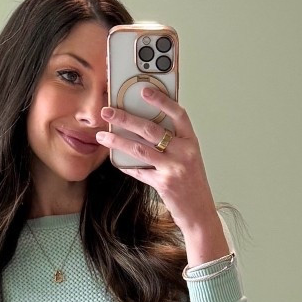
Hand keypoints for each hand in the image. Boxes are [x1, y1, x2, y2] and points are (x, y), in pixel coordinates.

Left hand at [95, 85, 224, 267]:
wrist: (200, 212)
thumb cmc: (192, 182)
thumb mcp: (188, 157)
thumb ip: (173, 141)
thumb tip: (144, 125)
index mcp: (191, 141)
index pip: (178, 114)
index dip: (161, 100)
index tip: (144, 90)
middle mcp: (185, 152)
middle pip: (151, 129)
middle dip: (125, 118)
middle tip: (108, 112)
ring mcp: (174, 168)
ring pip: (140, 149)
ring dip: (117, 141)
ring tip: (102, 136)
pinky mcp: (163, 184)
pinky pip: (139, 170)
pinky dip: (125, 164)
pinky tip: (114, 159)